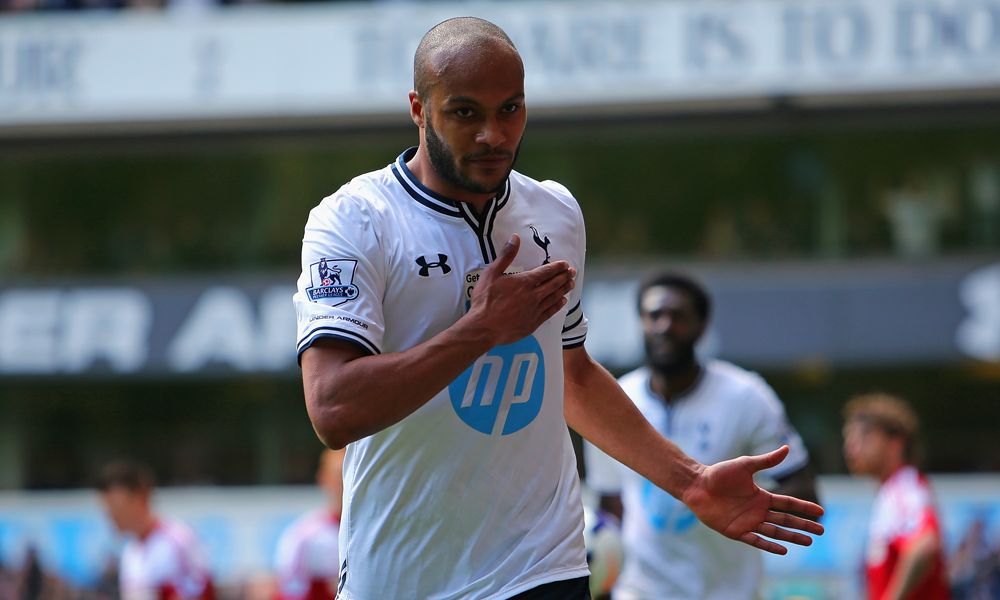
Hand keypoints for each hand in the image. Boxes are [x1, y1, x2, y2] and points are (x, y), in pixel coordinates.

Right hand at [467, 234, 574, 345]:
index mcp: (524, 282)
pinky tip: (562, 302)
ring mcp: (534, 310)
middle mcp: (533, 296)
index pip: (545, 272)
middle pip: (553, 284)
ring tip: (571, 284)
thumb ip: (506, 255)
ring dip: (564, 290)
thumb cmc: (485, 300)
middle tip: (572, 272)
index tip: (565, 264)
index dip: (557, 267)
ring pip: (554, 298)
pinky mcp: (533, 323)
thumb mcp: (492, 273)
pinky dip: (557, 306)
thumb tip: (515, 238)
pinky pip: (550, 312)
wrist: (483, 327)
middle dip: (564, 277)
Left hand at [680, 445, 824, 554]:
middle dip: (803, 525)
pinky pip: (756, 541)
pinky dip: (770, 545)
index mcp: (761, 496)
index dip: (804, 508)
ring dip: (792, 537)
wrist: (697, 485)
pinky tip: (784, 550)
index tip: (821, 511)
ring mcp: (748, 522)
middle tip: (822, 531)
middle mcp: (757, 511)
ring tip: (809, 541)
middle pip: (786, 520)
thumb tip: (787, 448)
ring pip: (775, 531)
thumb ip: (767, 460)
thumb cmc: (719, 474)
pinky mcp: (736, 532)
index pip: (788, 503)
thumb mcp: (745, 465)